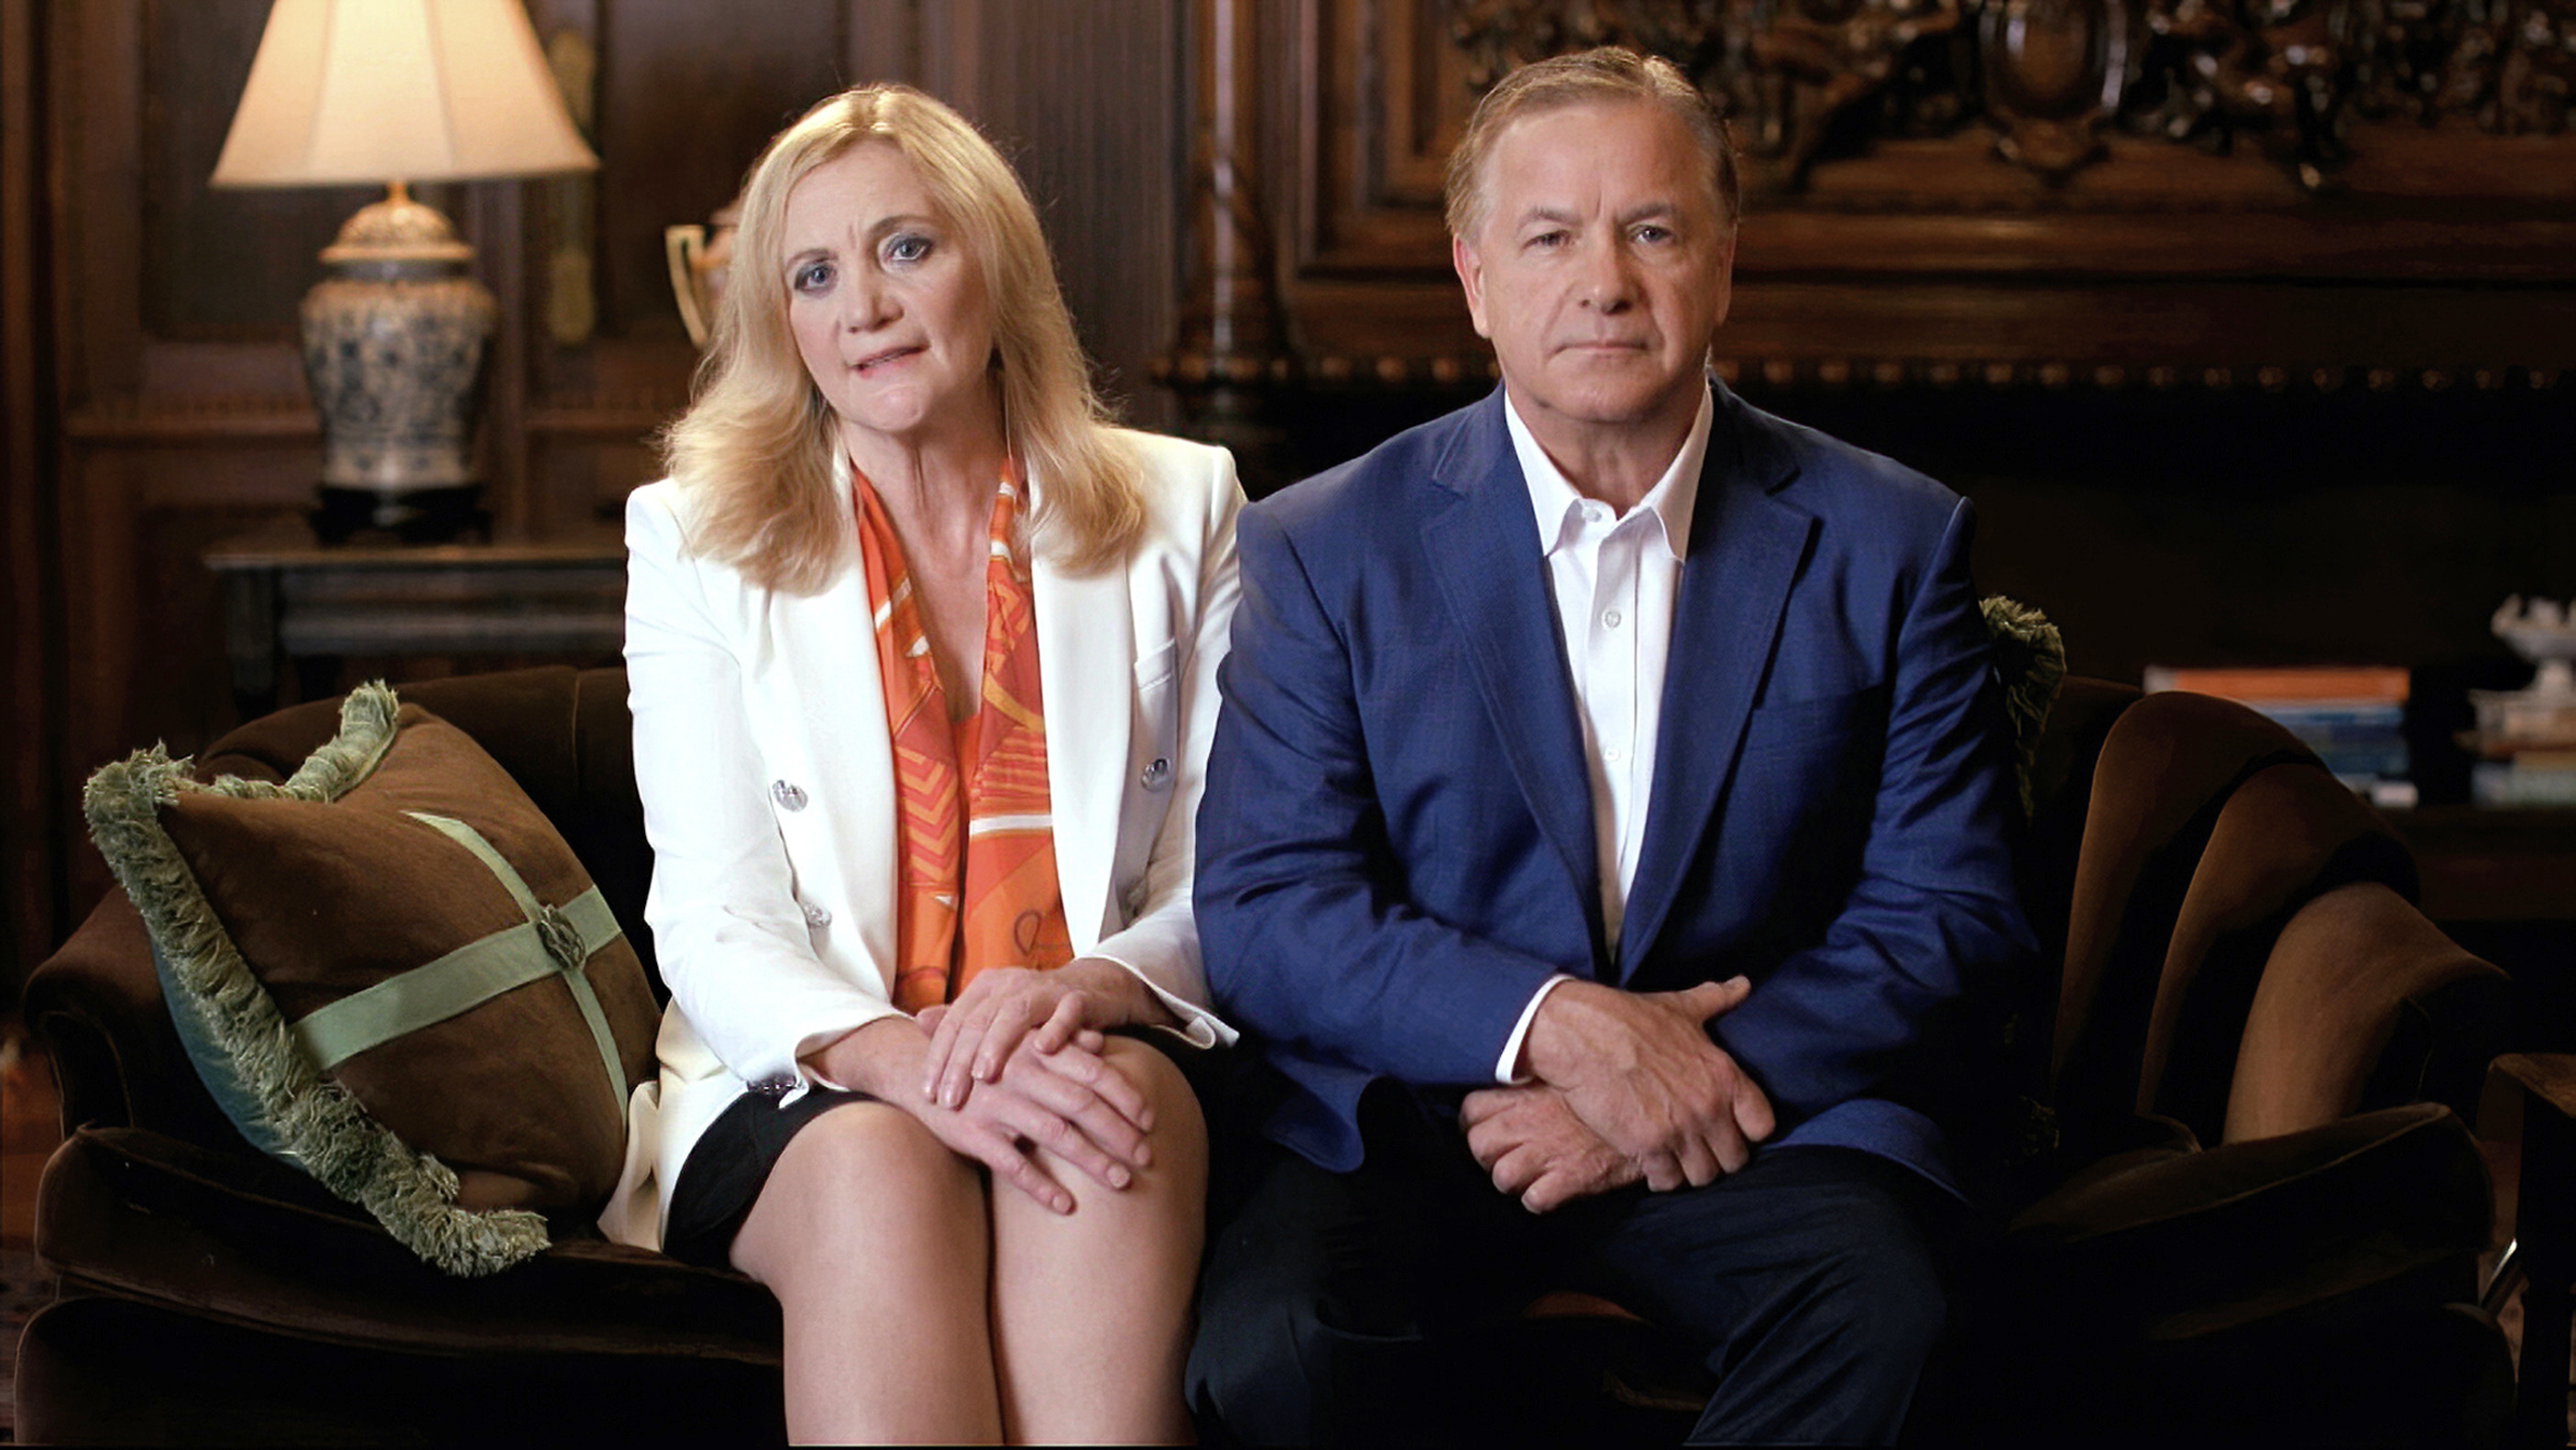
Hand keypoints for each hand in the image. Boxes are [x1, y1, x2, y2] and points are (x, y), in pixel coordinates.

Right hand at [808, 1018, 1154, 1214]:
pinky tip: (1067, 1206)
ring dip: (1092, 1161)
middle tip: (1146, 1156)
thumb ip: (1060, 1043)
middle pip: (1083, 1106)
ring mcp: (998, 1106)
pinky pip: (1013, 1166)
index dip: (1125, 1096)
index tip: (1150, 1119)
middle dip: (1119, 1133)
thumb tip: (1099, 1041)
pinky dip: (1042, 1188)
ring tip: (1121, 1182)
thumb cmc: (983, 1060)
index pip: (1093, 1072)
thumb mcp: (1019, 1046)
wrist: (918, 1070)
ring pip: (1056, 1135)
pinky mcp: (974, 1134)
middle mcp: (1022, 1076)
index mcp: (1037, 1052)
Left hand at [918, 958, 1170, 1109]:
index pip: (954, 1023)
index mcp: (986, 988)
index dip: (938, 1058)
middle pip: (978, 1022)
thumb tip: (919, 1021)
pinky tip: (1043, 1051)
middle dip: (960, 1062)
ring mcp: (1045, 989)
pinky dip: (1056, 1029)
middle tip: (949, 1099)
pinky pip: (1066, 1013)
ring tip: (983, 1077)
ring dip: (998, 1045)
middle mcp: (1011, 984)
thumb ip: (961, 1019)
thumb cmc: (1036, 1013)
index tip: (928, 1094)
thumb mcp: (995, 1016)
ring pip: (1014, 1015)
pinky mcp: (1078, 998)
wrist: (1091, 990)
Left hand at [1461, 1084, 1641, 1211]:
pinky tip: (1554, 1189)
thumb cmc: (1611, 1083)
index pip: (1471, 1110)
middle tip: (1508, 1156)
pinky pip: (1535, 1200)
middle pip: (1478, 1147)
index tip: (1490, 1127)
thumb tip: (1521, 1062)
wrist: (1655, 1106)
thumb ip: (1539, 1069)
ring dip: (1514, 1181)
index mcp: (1524, 1091)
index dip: (1476, 1124)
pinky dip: (1540, 1200)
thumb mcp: (1569, 1068)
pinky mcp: (1569, 1178)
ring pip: (1502, 1178)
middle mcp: (1527, 1121)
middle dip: (1489, 1157)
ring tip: (1533, 1175)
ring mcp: (1546, 1151)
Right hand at [1520, 977, 1776, 1191]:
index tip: (1732, 1128)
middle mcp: (1709, 1107)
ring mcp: (1680, 1130)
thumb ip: (1717, 1000)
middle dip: (1718, 1156)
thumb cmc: (1630, 1018)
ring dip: (1691, 1170)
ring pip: (1704, 1177)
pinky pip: (1669, 1182)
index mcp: (1724, 1075)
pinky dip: (1662, 1177)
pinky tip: (1652, 1163)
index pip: (1763, 1126)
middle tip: (1700, 1148)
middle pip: (1735, 1159)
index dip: (1749, 1131)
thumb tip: (1743, 984)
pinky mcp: (1648, 1147)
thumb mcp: (1681, 1007)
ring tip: (1677, 1159)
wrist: (1580, 1035)